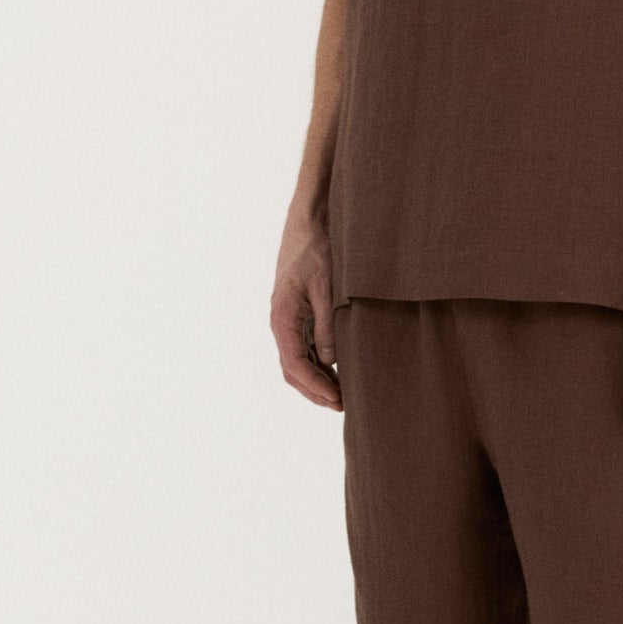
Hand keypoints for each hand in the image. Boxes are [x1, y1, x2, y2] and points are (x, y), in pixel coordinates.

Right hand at [271, 209, 341, 408]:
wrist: (309, 219)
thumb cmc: (317, 248)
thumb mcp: (327, 288)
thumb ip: (328, 325)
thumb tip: (330, 360)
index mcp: (282, 317)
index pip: (294, 364)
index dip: (315, 386)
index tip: (337, 399)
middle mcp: (281, 321)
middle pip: (292, 369)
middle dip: (315, 390)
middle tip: (342, 404)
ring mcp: (288, 317)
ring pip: (297, 360)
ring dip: (316, 379)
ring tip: (341, 392)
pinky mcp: (298, 311)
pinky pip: (303, 346)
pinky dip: (317, 363)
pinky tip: (337, 368)